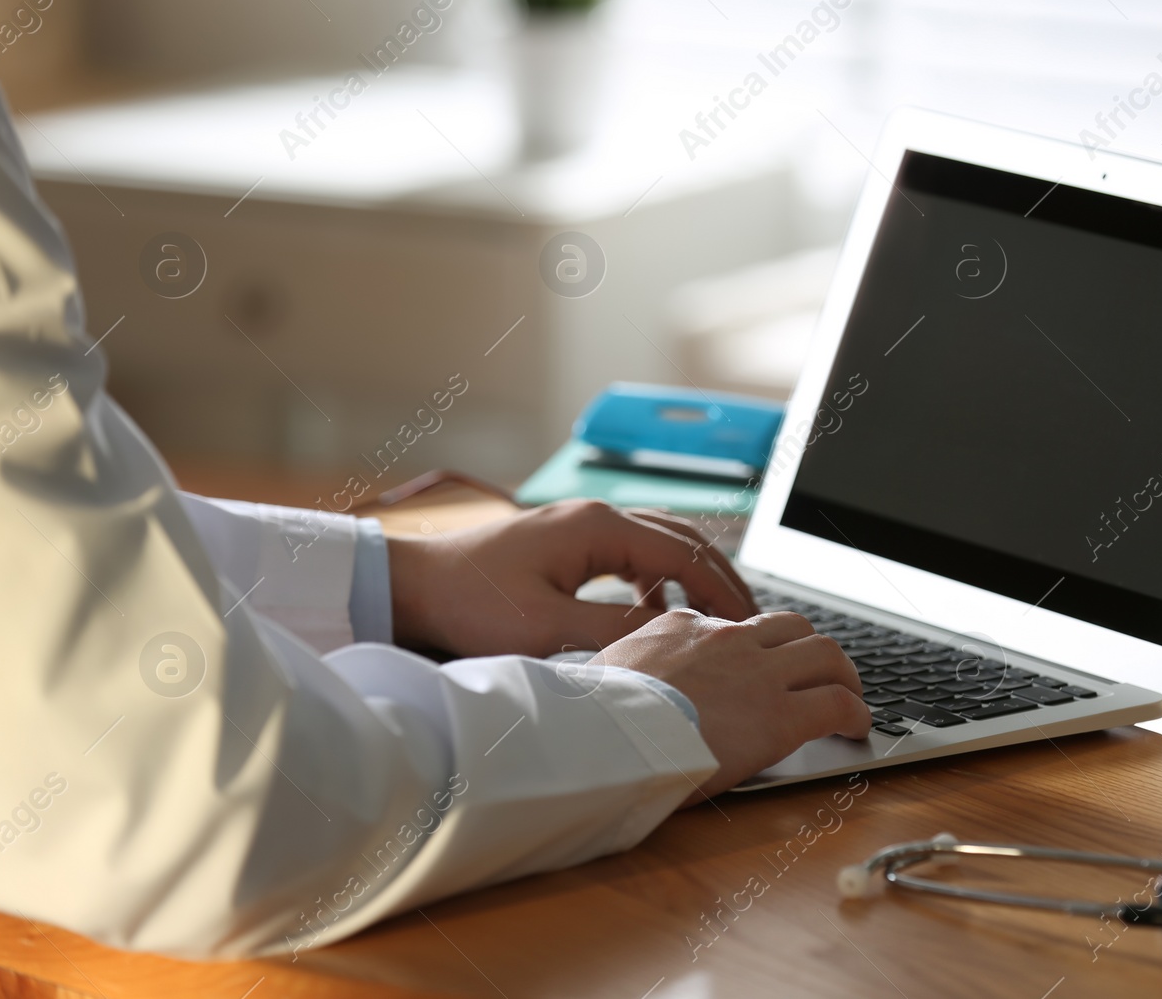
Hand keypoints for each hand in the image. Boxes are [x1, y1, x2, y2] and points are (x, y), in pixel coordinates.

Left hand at [387, 499, 756, 658]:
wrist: (412, 588)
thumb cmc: (470, 604)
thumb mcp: (547, 630)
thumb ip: (614, 635)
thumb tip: (674, 644)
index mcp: (599, 528)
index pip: (685, 555)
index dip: (722, 592)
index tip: (749, 626)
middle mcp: (596, 517)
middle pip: (682, 539)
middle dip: (719, 579)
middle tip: (748, 620)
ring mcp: (581, 526)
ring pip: (659, 543)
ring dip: (690, 578)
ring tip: (712, 620)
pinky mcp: (567, 542)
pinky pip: (631, 555)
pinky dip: (656, 581)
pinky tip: (655, 615)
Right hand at [594, 609, 872, 799]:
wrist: (602, 739)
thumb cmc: (592, 719)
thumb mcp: (603, 674)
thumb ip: (628, 668)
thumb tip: (614, 682)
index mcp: (681, 628)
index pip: (732, 626)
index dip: (754, 649)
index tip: (758, 670)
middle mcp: (727, 640)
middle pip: (791, 626)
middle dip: (810, 648)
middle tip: (819, 673)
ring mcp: (758, 674)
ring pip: (825, 653)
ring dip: (842, 674)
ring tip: (848, 696)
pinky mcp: (780, 716)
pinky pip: (836, 703)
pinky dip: (854, 712)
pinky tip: (855, 726)